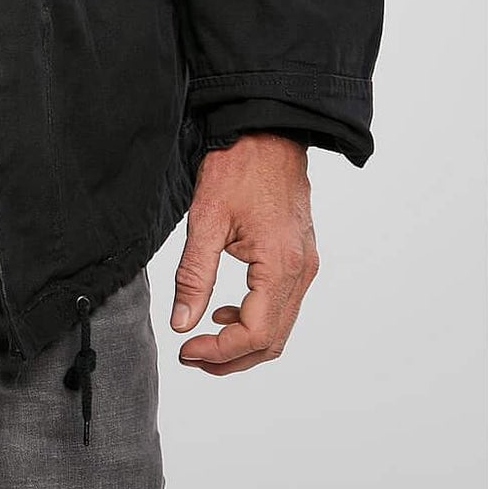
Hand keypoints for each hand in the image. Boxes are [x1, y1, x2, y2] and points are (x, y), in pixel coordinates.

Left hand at [170, 133, 319, 374]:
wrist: (268, 131)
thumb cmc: (239, 166)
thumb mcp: (206, 218)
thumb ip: (194, 275)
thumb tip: (182, 323)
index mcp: (280, 266)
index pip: (255, 335)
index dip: (220, 352)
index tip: (186, 351)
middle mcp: (302, 272)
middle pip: (272, 341)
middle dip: (231, 357)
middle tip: (192, 356)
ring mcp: (306, 266)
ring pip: (280, 327)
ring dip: (243, 343)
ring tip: (204, 339)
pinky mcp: (301, 258)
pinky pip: (283, 304)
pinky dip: (255, 319)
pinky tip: (224, 310)